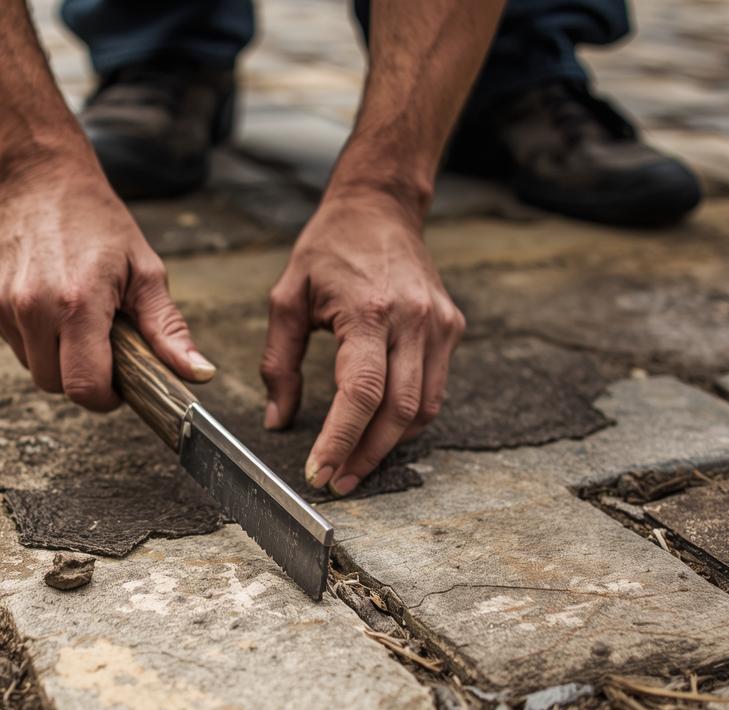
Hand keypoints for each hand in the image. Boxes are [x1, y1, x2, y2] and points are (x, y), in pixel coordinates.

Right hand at [0, 163, 213, 409]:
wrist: (37, 176)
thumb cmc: (96, 220)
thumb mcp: (144, 271)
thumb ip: (167, 330)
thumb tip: (200, 374)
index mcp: (77, 304)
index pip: (84, 388)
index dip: (105, 396)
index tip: (116, 382)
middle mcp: (32, 308)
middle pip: (55, 385)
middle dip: (80, 375)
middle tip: (98, 341)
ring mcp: (2, 306)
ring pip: (31, 366)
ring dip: (54, 354)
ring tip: (71, 312)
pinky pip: (12, 341)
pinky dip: (31, 333)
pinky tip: (44, 298)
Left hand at [261, 187, 464, 495]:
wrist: (380, 207)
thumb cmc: (329, 249)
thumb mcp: (286, 299)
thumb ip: (279, 362)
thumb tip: (277, 419)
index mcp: (368, 310)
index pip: (361, 392)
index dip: (342, 440)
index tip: (319, 472)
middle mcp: (412, 320)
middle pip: (398, 411)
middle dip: (365, 455)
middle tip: (336, 482)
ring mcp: (439, 325)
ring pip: (423, 408)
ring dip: (388, 445)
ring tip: (354, 467)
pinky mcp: (451, 328)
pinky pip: (433, 389)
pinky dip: (407, 420)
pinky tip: (379, 432)